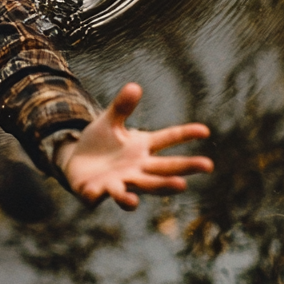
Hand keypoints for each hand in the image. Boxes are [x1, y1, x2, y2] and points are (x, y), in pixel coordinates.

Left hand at [58, 83, 212, 209]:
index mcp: (141, 147)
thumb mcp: (109, 122)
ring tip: (181, 186)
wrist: (76, 164)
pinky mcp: (102, 191)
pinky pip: (109, 194)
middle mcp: (137, 167)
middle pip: (165, 167)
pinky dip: (115, 196)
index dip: (185, 134)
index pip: (167, 139)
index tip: (205, 130)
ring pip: (146, 186)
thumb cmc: (98, 143)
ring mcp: (122, 181)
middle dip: (186, 167)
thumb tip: (135, 86)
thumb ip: (122, 107)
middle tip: (208, 165)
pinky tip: (125, 197)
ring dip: (161, 186)